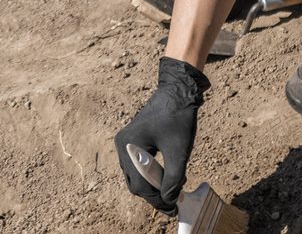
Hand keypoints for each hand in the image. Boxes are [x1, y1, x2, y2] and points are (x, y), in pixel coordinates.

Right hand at [114, 57, 207, 212]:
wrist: (177, 92)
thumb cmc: (178, 118)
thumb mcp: (178, 151)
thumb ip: (173, 178)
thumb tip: (170, 199)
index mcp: (129, 146)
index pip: (141, 186)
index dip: (158, 200)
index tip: (174, 208)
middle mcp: (122, 146)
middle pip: (135, 184)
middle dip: (154, 195)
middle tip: (174, 202)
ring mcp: (126, 143)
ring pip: (135, 177)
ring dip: (153, 186)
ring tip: (174, 188)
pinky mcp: (133, 141)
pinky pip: (138, 167)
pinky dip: (151, 175)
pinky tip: (168, 174)